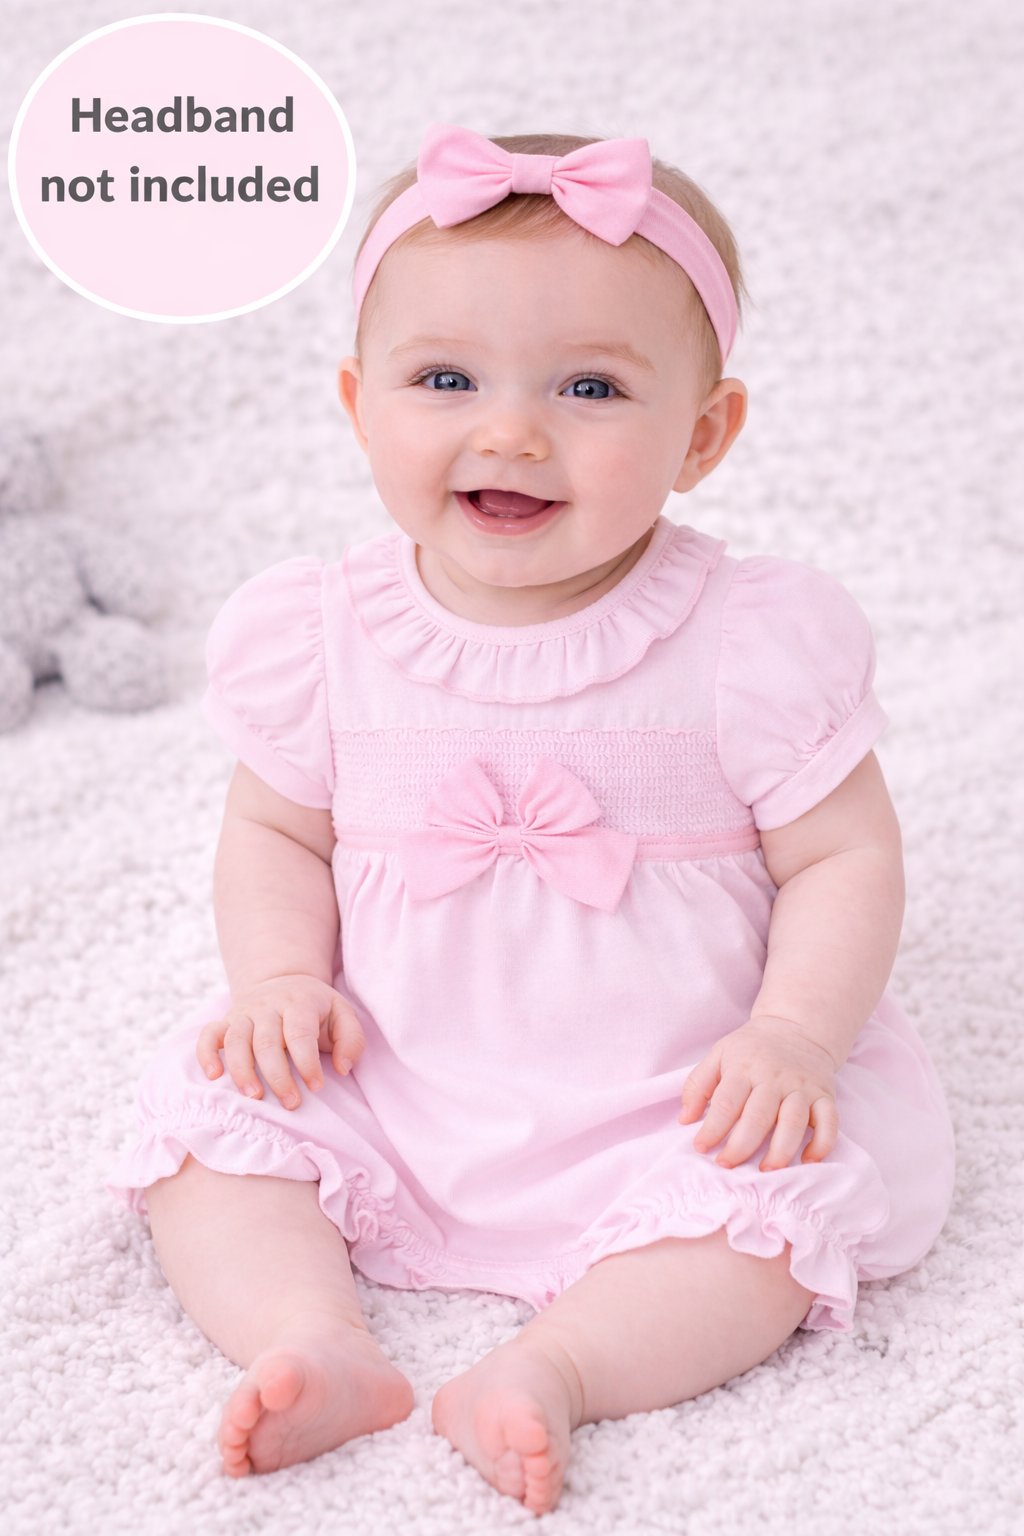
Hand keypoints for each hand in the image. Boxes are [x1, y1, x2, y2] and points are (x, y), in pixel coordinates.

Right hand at [196, 975, 364, 1110]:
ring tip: (254, 1096)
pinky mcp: (225, 1021)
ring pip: (236, 1041)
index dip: (307, 1062)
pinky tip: (214, 1076)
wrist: (283, 981)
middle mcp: (268, 1007)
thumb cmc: (317, 1008)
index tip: (316, 1086)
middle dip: (277, 1076)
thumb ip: (351, 1040)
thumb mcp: (343, 1014)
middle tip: (291, 1103)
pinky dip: (206, 1054)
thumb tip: (341, 1068)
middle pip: (267, 1042)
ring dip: (242, 1071)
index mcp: (299, 1004)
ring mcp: (244, 1013)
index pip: (299, 1034)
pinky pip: (209, 1035)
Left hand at [679, 1016, 838, 1170]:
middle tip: (727, 1165)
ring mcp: (802, 1087)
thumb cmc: (751, 1048)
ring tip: (766, 1170)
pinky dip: (822, 1144)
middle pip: (759, 1116)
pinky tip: (808, 1160)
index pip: (727, 1102)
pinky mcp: (825, 1095)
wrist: (797, 1027)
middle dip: (741, 1145)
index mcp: (744, 1068)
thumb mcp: (718, 1054)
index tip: (701, 1148)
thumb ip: (697, 1085)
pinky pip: (829, 1122)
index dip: (713, 1129)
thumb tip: (685, 1119)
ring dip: (781, 1150)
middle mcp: (774, 1078)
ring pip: (794, 1122)